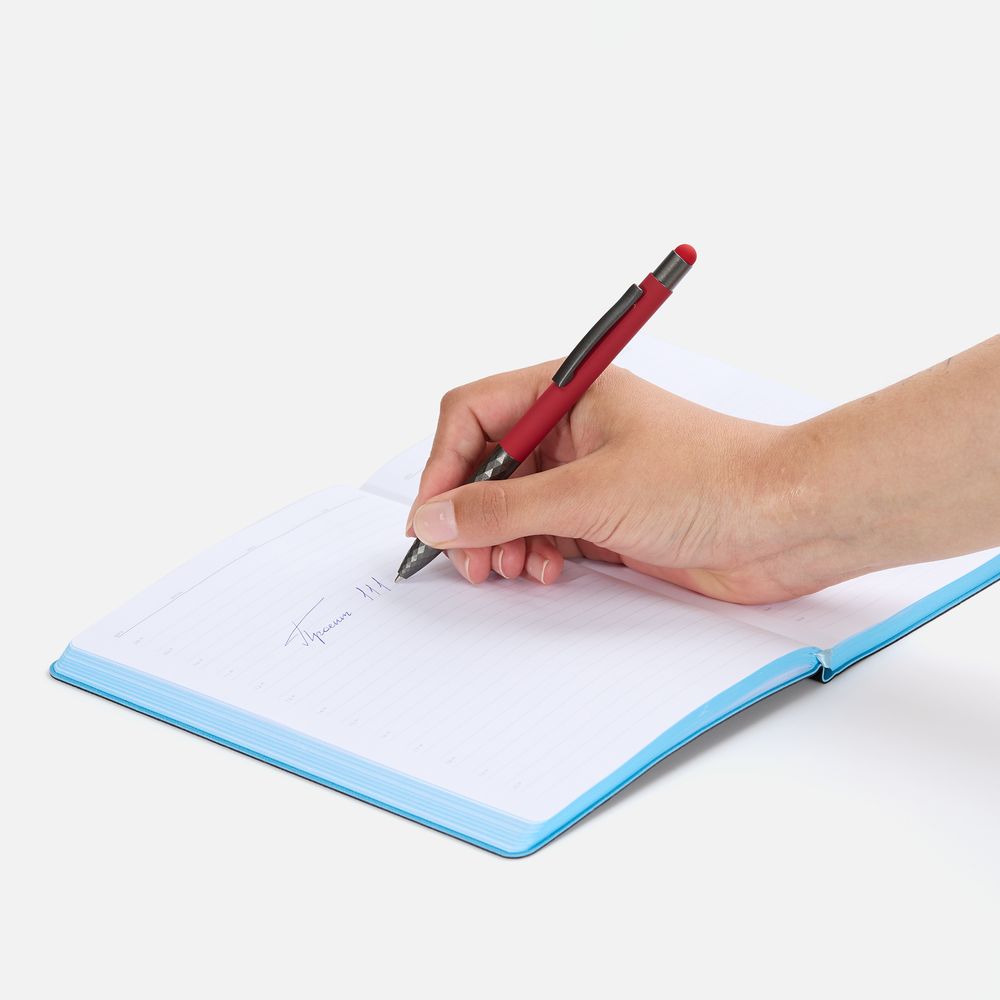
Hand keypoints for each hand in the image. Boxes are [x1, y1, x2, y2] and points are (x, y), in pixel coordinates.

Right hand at [405, 361, 816, 602]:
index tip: (430, 517)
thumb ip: (503, 507)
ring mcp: (591, 476)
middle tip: (468, 558)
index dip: (443, 465)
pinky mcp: (608, 519)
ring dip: (502, 540)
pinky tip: (549, 572)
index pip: (475, 414)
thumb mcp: (591, 494)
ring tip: (511, 569)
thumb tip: (435, 517)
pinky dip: (536, 555)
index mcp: (569, 394)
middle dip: (471, 513)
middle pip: (488, 465)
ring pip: (515, 505)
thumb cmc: (712, 480)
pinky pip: (547, 534)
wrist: (789, 521)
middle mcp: (575, 431)